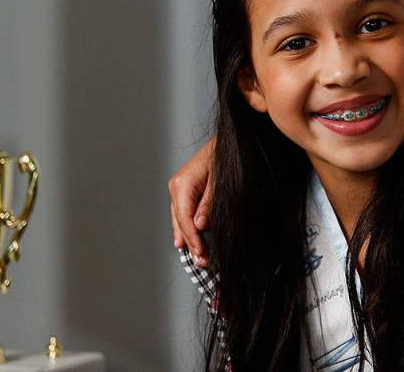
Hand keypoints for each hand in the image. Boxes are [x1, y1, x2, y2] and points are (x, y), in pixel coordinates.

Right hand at [169, 137, 215, 265]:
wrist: (226, 141)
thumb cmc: (225, 156)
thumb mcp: (221, 180)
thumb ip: (209, 203)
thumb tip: (199, 224)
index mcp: (182, 184)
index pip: (185, 219)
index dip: (193, 239)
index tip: (201, 254)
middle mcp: (176, 186)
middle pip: (180, 222)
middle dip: (191, 243)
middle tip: (202, 261)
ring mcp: (178, 187)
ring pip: (179, 219)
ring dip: (187, 237)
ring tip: (196, 255)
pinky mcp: (184, 189)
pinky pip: (181, 212)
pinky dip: (184, 227)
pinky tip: (184, 240)